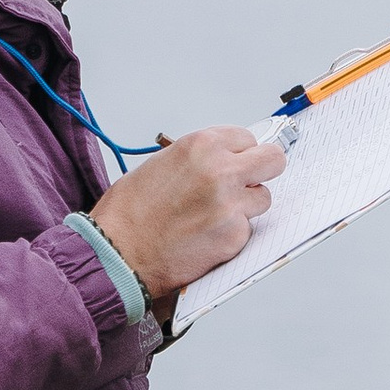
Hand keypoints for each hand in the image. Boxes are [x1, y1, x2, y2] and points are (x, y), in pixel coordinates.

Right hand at [88, 126, 288, 312]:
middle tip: (251, 181)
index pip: (247, 137)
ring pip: (263, 198)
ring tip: (214, 215)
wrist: (117, 252)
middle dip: (264, 169)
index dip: (241, 153)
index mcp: (200, 146)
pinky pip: (247, 229)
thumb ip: (198, 159)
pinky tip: (205, 236)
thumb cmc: (129, 212)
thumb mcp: (161, 164)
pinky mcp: (235, 236)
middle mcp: (220, 171)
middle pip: (273, 160)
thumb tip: (223, 159)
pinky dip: (231, 233)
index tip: (236, 162)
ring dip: (246, 206)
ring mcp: (231, 205)